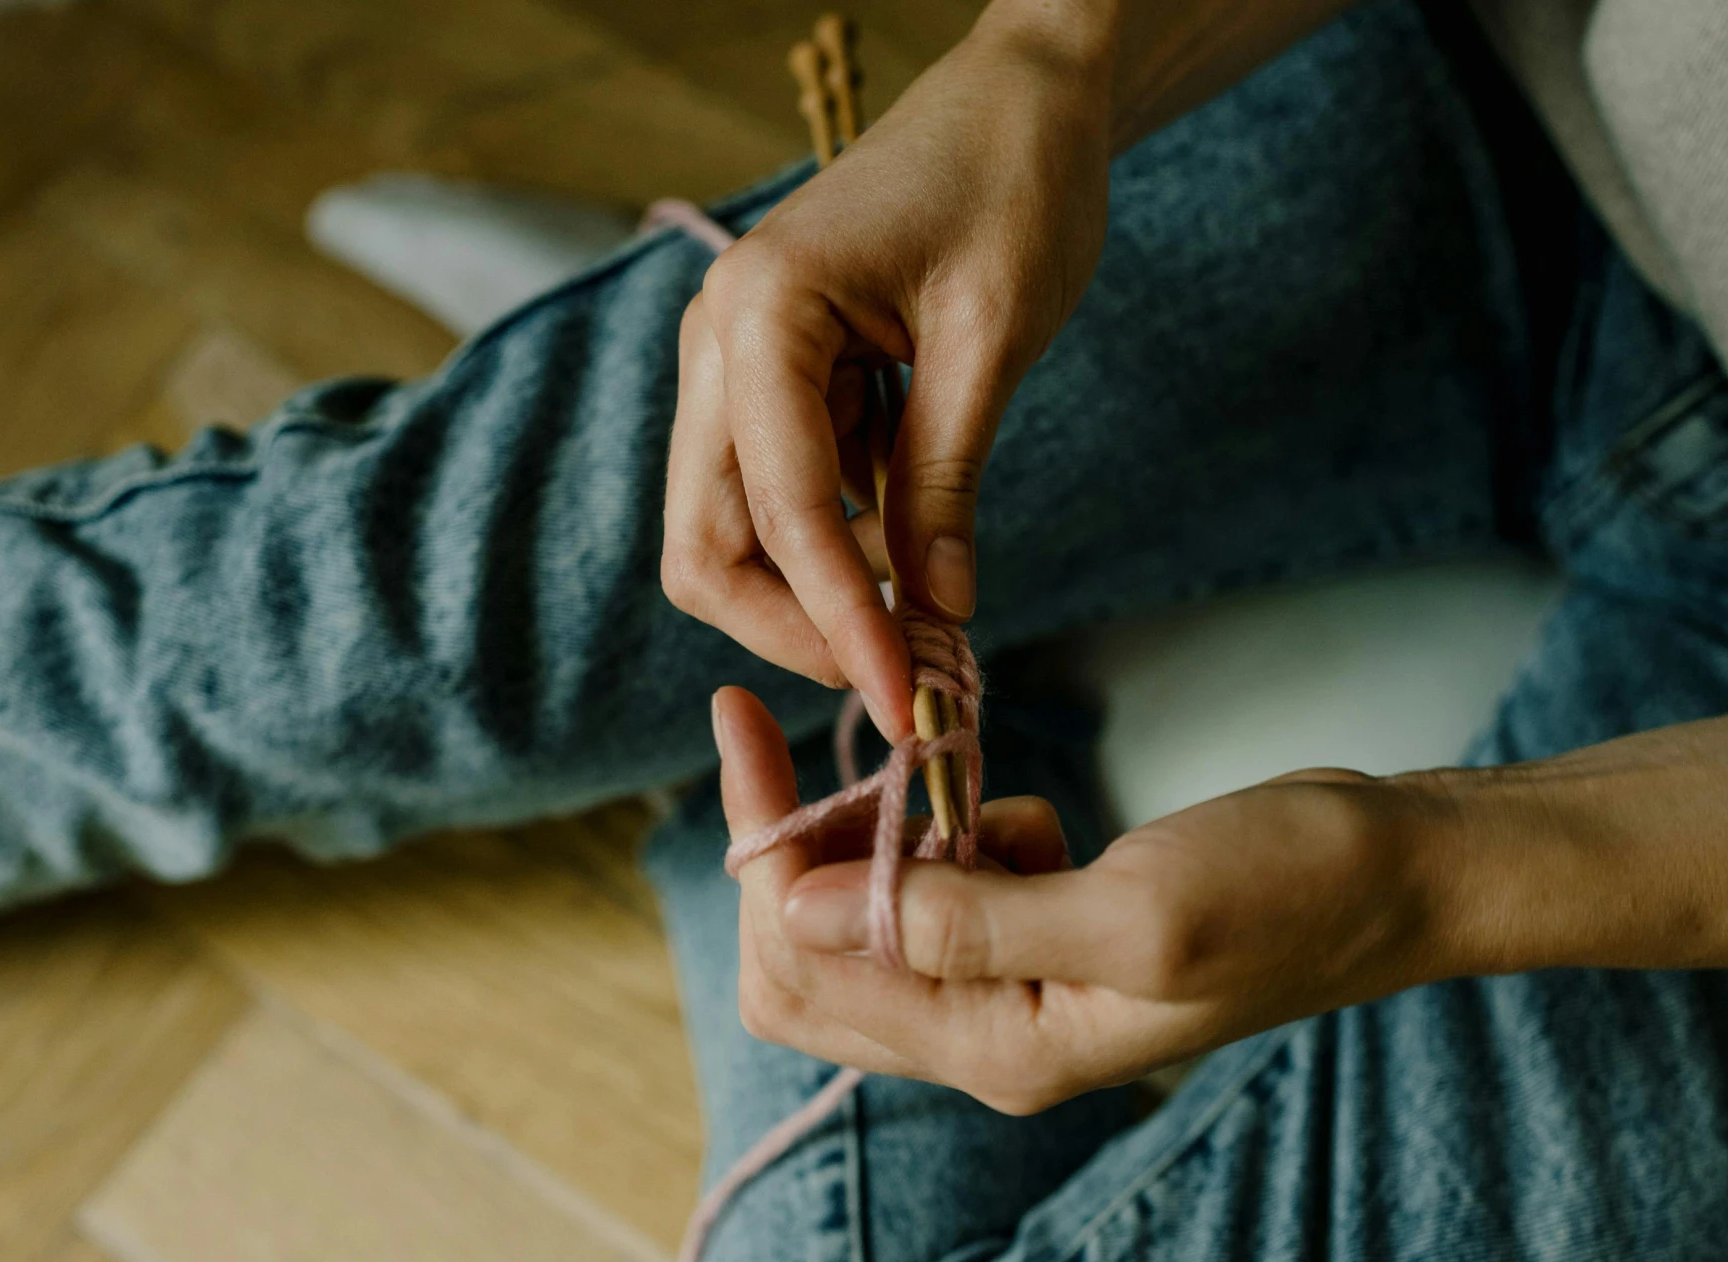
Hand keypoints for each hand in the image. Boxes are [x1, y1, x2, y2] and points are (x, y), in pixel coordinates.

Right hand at [663, 13, 1112, 739]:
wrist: (1019, 97)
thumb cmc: (1013, 184)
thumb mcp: (992, 338)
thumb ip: (946, 479)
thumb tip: (934, 615)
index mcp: (760, 315)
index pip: (781, 513)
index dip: (841, 622)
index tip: (905, 700)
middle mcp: (716, 341)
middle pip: (708, 545)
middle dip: (795, 628)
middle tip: (898, 681)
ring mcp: (733, 361)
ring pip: (731, 530)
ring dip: (814, 594)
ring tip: (921, 629)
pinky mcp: (772, 378)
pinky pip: (780, 493)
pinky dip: (838, 545)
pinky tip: (914, 553)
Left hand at [713, 686, 1453, 1112]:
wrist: (1398, 875)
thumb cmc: (1291, 891)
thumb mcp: (1132, 908)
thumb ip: (965, 923)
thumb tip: (799, 912)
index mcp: (1000, 1047)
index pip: (802, 973)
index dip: (757, 858)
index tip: (749, 732)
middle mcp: (992, 1034)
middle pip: (807, 962)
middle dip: (789, 848)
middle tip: (803, 737)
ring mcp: (1018, 989)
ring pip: (868, 920)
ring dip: (874, 835)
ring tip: (938, 770)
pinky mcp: (1047, 936)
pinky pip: (944, 891)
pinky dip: (950, 833)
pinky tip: (1016, 806)